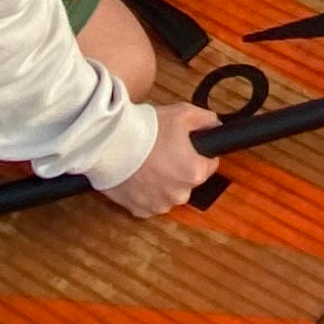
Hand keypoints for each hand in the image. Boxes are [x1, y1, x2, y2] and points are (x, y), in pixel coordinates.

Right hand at [95, 100, 216, 217]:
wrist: (109, 143)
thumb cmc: (145, 129)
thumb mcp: (183, 113)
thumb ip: (206, 120)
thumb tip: (215, 125)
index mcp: (195, 172)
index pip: (209, 164)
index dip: (197, 152)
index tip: (184, 145)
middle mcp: (180, 194)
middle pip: (187, 180)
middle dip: (178, 167)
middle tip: (162, 149)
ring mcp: (159, 205)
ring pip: (168, 192)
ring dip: (161, 181)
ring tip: (146, 161)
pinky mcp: (139, 210)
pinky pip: (148, 202)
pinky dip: (144, 191)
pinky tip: (136, 174)